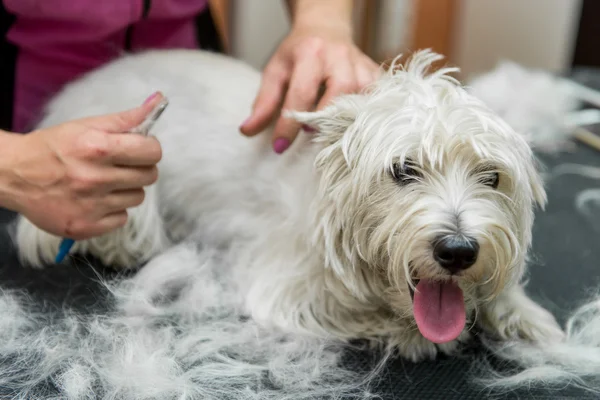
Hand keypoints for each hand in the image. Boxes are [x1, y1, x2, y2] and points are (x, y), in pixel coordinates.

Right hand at [0, 92, 163, 239]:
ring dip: (126, 189)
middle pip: (149, 176)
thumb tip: (158, 101)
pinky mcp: (85, 226)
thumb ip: (126, 119)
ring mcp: (90, 205)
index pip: (152, 152)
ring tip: (105, 182)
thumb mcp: (86, 126)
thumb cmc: (53, 147)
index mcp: (97, 148)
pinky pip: (122, 219)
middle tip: (121, 165)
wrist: (13, 175)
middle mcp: (95, 178)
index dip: (149, 149)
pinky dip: (113, 210)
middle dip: (140, 168)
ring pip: (137, 198)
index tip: (139, 149)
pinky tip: (96, 200)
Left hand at [239, 20, 379, 152]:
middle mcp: (339, 56)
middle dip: (325, 118)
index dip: (290, 124)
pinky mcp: (375, 72)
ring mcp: (361, 64)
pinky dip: (368, 114)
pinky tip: (355, 127)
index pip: (301, 93)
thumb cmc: (298, 53)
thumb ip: (263, 102)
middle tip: (309, 136)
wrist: (325, 26)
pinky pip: (378, 97)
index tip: (279, 147)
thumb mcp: (275, 71)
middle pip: (340, 92)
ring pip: (363, 96)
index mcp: (310, 53)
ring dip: (348, 120)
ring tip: (332, 136)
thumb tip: (247, 131)